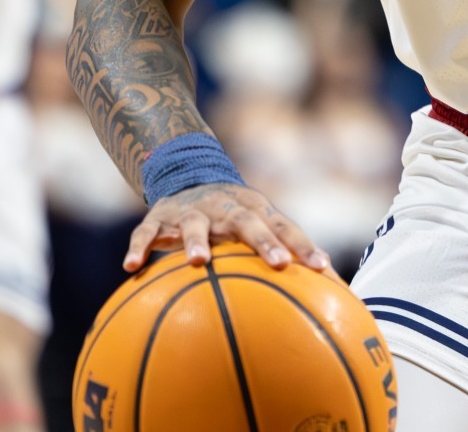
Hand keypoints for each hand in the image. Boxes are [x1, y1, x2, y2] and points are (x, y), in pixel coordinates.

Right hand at [125, 183, 340, 283]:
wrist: (188, 175)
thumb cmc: (235, 217)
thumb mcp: (260, 227)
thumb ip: (289, 256)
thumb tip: (336, 293)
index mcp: (255, 211)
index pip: (287, 227)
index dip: (305, 246)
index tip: (322, 268)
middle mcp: (227, 207)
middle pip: (249, 221)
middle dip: (265, 242)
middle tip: (278, 264)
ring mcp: (192, 211)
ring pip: (195, 224)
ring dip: (196, 240)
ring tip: (198, 261)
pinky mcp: (159, 217)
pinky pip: (146, 233)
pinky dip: (139, 248)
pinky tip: (130, 267)